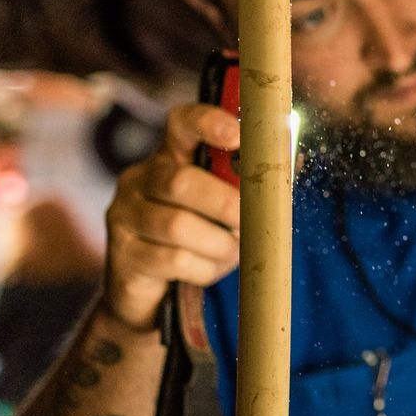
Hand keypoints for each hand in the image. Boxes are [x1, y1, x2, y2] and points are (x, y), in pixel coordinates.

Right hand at [102, 104, 241, 329]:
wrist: (150, 293)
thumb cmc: (199, 238)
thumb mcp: (223, 206)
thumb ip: (249, 182)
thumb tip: (292, 157)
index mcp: (169, 157)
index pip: (181, 124)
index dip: (209, 123)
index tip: (239, 136)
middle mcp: (139, 179)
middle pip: (181, 182)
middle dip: (226, 205)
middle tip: (251, 224)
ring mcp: (123, 216)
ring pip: (177, 226)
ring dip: (219, 244)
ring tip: (233, 252)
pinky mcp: (123, 254)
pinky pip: (173, 260)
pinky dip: (204, 269)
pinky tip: (208, 270)